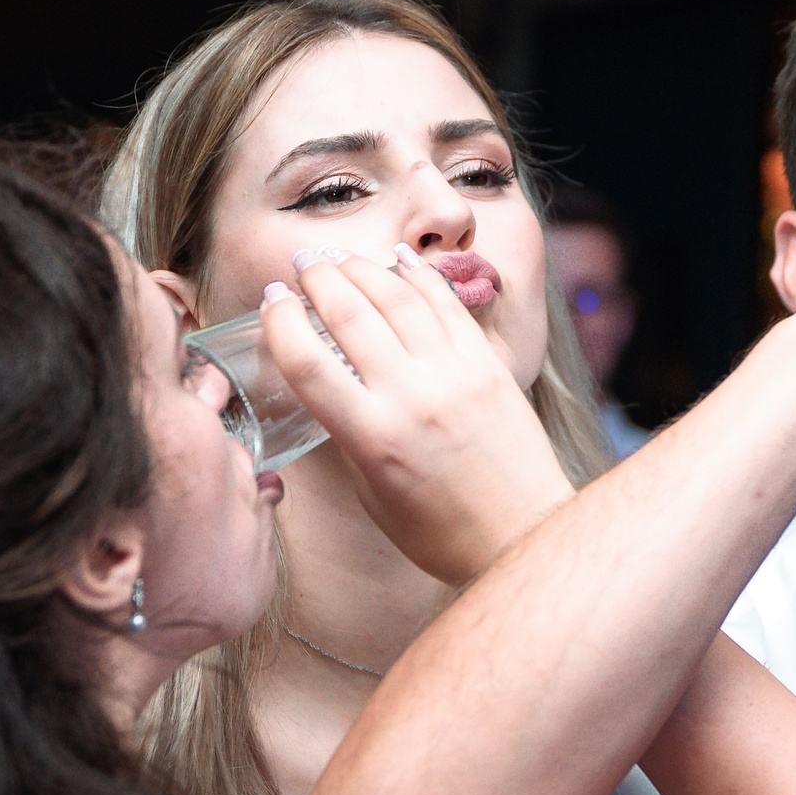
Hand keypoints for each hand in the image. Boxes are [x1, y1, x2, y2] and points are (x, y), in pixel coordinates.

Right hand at [263, 247, 574, 582]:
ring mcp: (456, 376)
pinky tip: (400, 260)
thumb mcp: (372, 493)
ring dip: (363, 268)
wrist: (524, 537)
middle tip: (303, 263)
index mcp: (373, 437)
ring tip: (340, 257)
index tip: (272, 301)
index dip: (280, 321)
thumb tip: (330, 391)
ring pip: (400, 298)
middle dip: (319, 279)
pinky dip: (421, 277)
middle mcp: (413, 397)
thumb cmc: (443, 532)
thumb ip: (348, 436)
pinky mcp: (490, 367)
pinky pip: (449, 307)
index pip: (307, 362)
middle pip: (351, 315)